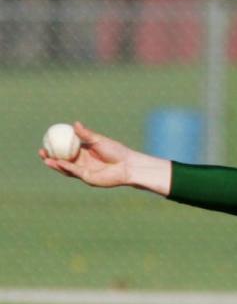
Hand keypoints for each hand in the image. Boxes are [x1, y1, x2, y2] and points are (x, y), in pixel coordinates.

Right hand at [39, 122, 171, 194]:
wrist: (127, 165)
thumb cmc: (116, 151)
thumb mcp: (98, 140)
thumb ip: (86, 134)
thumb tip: (74, 124)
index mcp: (84, 152)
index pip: (65, 150)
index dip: (54, 147)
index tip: (45, 141)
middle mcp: (82, 163)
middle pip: (62, 161)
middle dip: (50, 158)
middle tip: (41, 151)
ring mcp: (84, 171)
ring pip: (66, 169)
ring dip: (56, 164)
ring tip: (46, 158)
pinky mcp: (89, 178)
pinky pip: (75, 172)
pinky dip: (67, 167)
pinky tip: (59, 162)